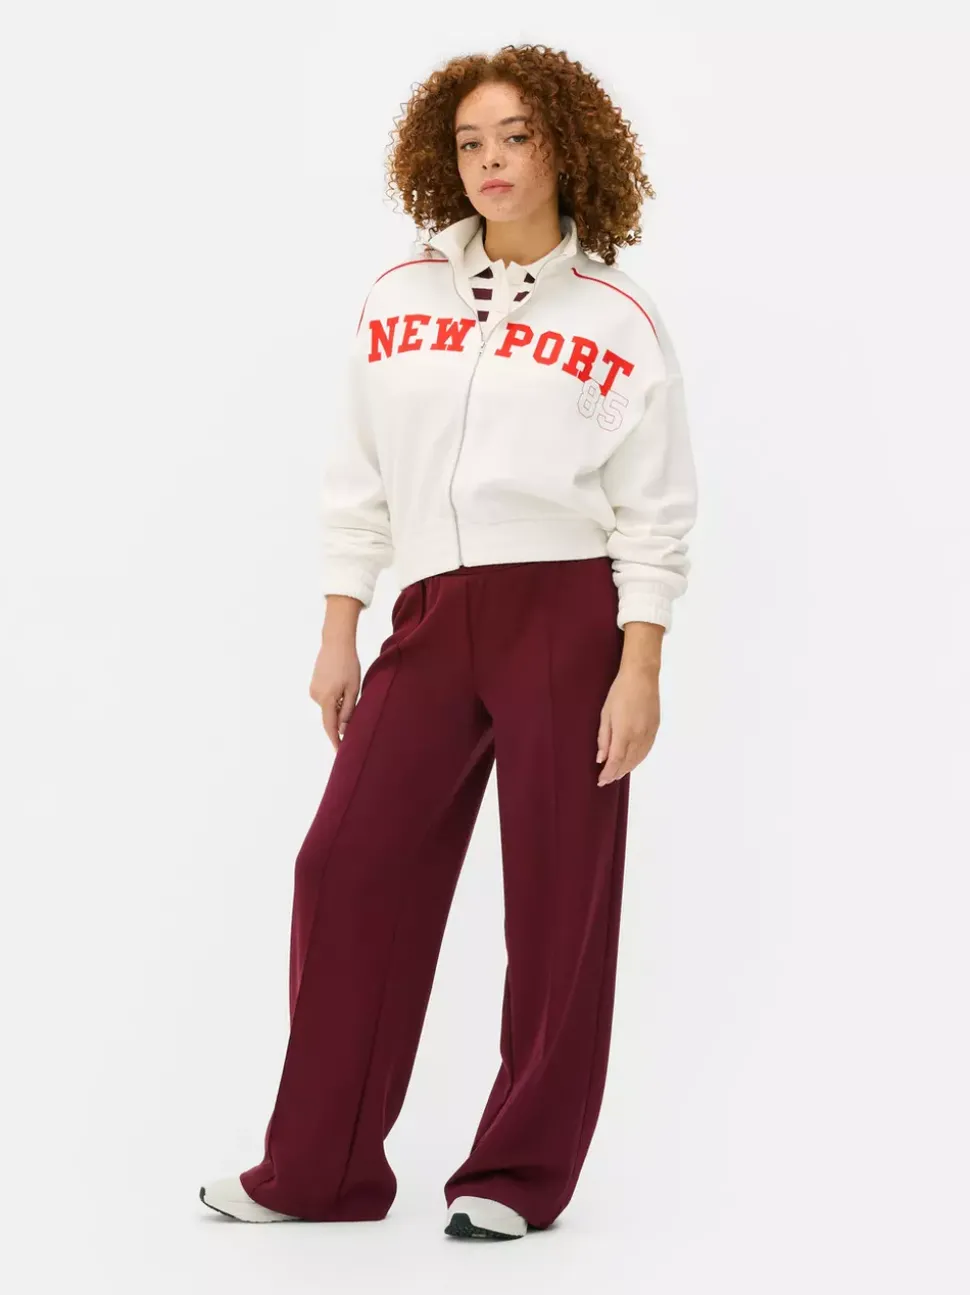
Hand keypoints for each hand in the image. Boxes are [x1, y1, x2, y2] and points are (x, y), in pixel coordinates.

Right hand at [310, 635, 360, 750]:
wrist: (336, 643)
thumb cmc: (348, 665)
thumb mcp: (353, 689)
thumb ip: (348, 710)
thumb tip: (342, 729)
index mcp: (326, 699)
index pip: (330, 726)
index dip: (335, 740)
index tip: (339, 752)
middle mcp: (316, 696)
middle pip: (330, 716)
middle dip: (340, 720)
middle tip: (354, 717)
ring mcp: (313, 690)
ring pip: (328, 706)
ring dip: (339, 705)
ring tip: (349, 690)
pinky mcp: (313, 684)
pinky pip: (325, 698)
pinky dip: (334, 698)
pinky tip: (341, 685)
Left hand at [595, 663, 659, 784]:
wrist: (642, 677)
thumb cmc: (619, 692)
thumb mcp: (605, 714)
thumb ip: (604, 738)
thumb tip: (601, 758)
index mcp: (624, 733)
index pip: (616, 760)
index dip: (608, 773)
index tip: (601, 781)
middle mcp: (639, 736)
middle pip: (628, 762)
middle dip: (616, 773)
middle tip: (606, 779)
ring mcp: (649, 733)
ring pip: (639, 758)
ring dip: (628, 768)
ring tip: (617, 774)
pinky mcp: (655, 728)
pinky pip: (647, 750)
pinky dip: (639, 759)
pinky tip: (633, 761)